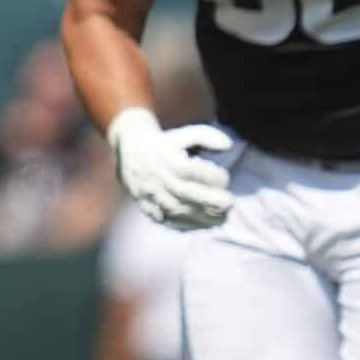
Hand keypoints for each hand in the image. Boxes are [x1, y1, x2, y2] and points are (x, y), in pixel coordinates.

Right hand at [108, 107, 233, 229]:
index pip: (202, 175)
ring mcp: (156, 200)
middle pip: (198, 198)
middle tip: (229, 201)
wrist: (129, 157)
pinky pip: (176, 224)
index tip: (222, 176)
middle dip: (218, 201)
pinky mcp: (152, 213)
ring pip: (188, 214)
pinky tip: (206, 222)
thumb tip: (229, 145)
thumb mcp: (184, 135)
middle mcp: (162, 182)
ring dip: (210, 217)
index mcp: (170, 161)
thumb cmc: (164, 145)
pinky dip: (194, 225)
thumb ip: (207, 135)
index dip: (218, 177)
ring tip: (222, 215)